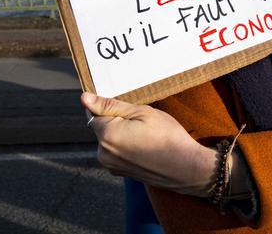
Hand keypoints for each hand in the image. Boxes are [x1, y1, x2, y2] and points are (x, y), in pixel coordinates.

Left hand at [82, 92, 216, 196]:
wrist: (185, 168)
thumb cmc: (167, 136)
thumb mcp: (141, 112)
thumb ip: (111, 105)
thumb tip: (85, 98)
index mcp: (107, 135)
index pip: (95, 113)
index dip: (112, 108)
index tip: (129, 110)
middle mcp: (103, 153)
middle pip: (102, 128)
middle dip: (117, 121)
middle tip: (142, 122)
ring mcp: (111, 165)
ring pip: (110, 140)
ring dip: (121, 134)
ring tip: (146, 135)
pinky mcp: (120, 173)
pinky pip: (116, 152)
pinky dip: (126, 147)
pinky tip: (146, 146)